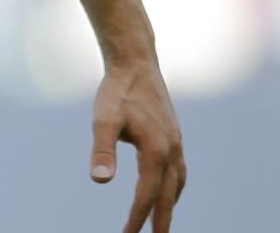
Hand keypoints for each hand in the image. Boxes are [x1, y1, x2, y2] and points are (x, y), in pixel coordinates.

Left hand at [91, 57, 185, 232]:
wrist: (136, 63)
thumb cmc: (116, 91)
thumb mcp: (103, 120)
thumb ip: (102, 151)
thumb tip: (99, 181)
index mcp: (156, 151)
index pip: (146, 196)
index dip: (136, 218)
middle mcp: (172, 150)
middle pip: (168, 196)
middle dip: (161, 222)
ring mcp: (177, 143)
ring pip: (177, 184)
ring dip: (169, 205)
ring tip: (160, 223)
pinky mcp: (175, 135)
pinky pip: (180, 170)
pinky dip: (174, 187)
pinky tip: (166, 190)